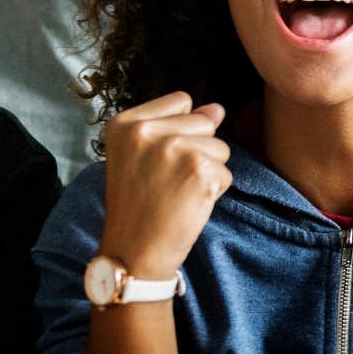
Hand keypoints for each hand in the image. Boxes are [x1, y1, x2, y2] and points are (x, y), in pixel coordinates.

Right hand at [98, 92, 230, 279]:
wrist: (132, 252)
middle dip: (196, 150)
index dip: (179, 132)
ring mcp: (172, 148)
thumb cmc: (138, 206)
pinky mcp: (198, 170)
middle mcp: (146, 130)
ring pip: (220, 147)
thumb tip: (218, 109)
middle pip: (205, 122)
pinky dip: (214, 190)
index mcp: (125, 122)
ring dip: (208, 171)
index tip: (156, 161)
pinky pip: (227, 172)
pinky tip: (187, 204)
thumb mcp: (143, 157)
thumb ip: (180, 125)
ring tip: (176, 192)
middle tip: (166, 181)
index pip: (182, 101)